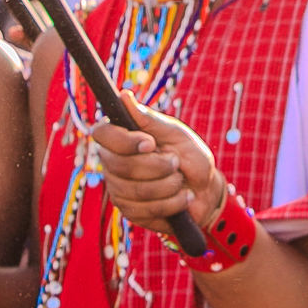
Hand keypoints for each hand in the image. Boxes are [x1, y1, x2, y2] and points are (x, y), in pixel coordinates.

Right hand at [88, 111, 225, 233]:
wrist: (206, 190)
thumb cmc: (189, 157)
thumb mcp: (176, 134)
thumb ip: (150, 119)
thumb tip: (123, 96)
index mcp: (120, 138)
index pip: (102, 134)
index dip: (124, 141)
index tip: (150, 142)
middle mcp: (112, 163)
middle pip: (121, 166)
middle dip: (158, 166)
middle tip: (176, 162)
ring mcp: (118, 189)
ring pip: (137, 190)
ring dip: (170, 185)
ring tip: (181, 181)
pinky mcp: (130, 212)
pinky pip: (148, 210)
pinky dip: (173, 203)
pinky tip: (183, 198)